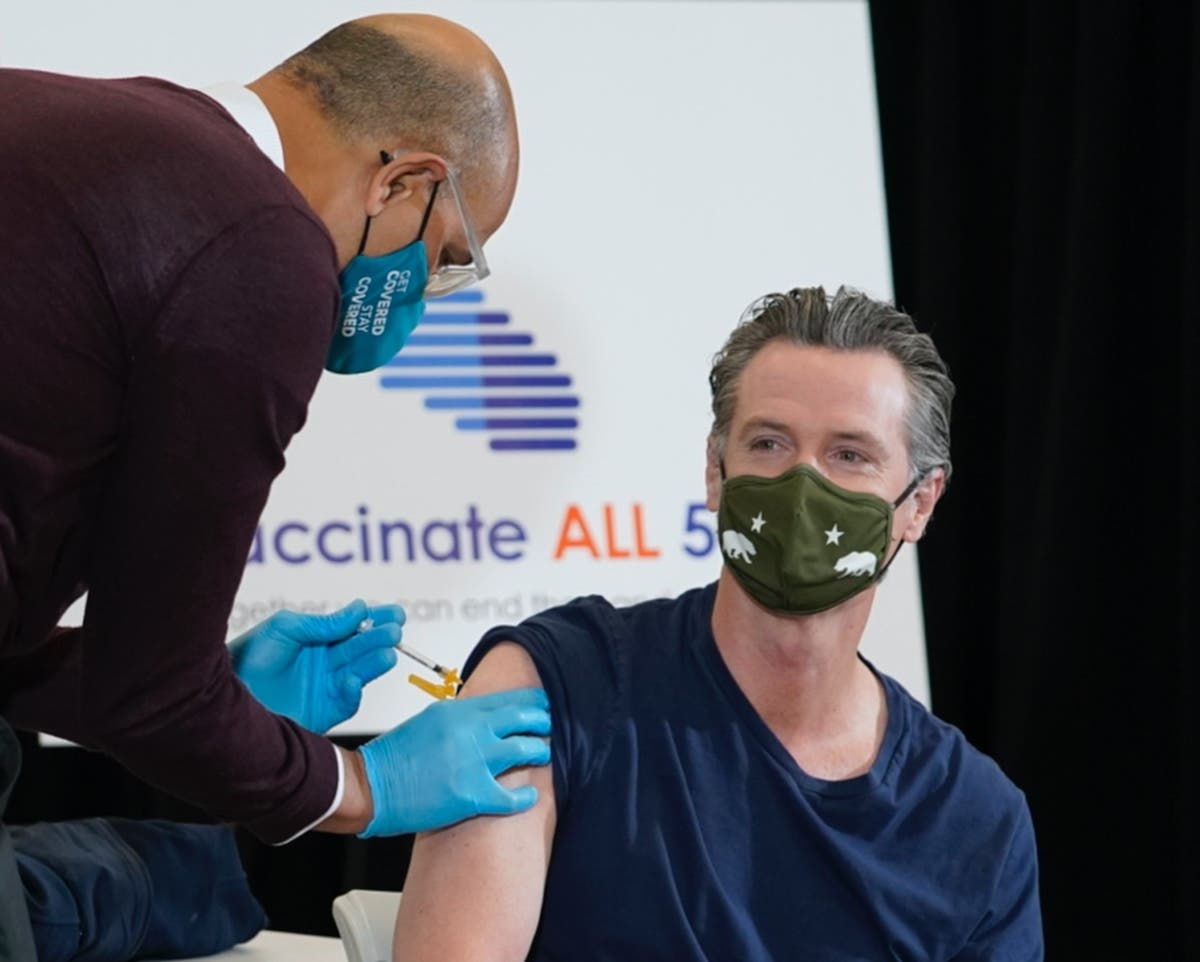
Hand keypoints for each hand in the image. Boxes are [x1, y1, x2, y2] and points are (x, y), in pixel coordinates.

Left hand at [229, 600, 402, 733]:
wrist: (225, 701)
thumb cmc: (246, 660)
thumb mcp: (284, 630)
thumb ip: (323, 623)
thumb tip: (360, 608)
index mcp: (315, 640)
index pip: (353, 628)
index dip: (375, 620)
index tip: (395, 614)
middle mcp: (324, 663)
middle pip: (360, 649)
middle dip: (379, 639)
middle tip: (394, 631)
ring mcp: (326, 687)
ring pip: (359, 673)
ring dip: (374, 663)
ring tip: (388, 653)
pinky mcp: (325, 712)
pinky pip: (347, 701)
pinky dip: (352, 691)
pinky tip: (351, 680)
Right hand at [357, 687, 550, 836]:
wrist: (370, 787)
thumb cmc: (394, 757)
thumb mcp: (429, 721)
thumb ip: (461, 718)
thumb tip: (489, 718)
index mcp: (457, 711)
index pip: (506, 699)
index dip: (531, 703)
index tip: (542, 706)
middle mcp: (468, 731)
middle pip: (522, 718)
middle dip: (541, 722)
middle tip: (548, 727)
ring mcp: (472, 762)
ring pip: (525, 749)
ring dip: (539, 752)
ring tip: (542, 755)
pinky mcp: (470, 794)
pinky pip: (512, 796)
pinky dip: (525, 797)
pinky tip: (529, 797)